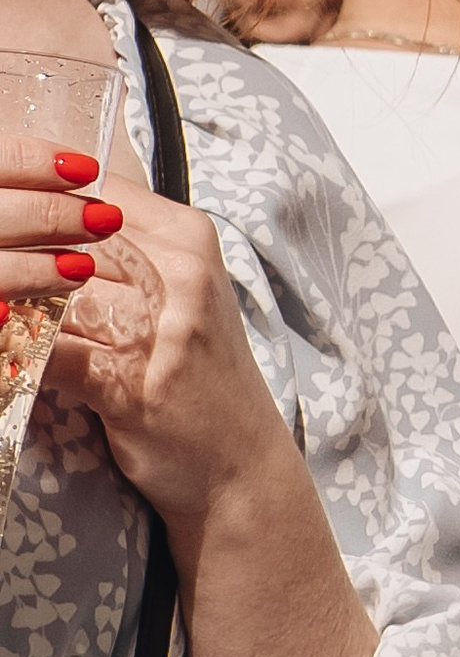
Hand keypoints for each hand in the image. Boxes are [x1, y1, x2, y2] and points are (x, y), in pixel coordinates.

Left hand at [10, 172, 296, 534]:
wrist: (240, 465)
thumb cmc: (200, 376)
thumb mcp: (180, 295)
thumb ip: (126, 250)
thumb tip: (38, 214)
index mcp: (190, 238)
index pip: (91, 192)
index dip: (38, 204)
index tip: (10, 222)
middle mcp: (182, 275)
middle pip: (65, 238)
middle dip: (15, 255)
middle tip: (0, 276)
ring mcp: (161, 330)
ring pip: (52, 291)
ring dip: (15, 303)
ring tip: (4, 311)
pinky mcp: (132, 383)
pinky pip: (50, 352)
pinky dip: (19, 352)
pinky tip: (11, 354)